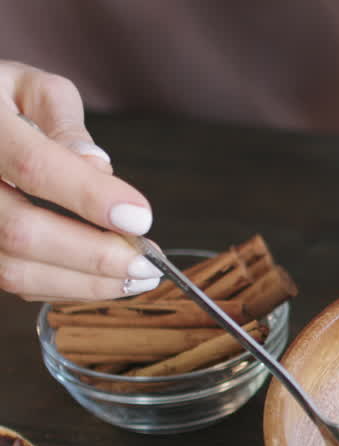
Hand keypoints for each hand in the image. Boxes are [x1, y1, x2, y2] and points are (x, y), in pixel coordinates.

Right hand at [0, 61, 158, 300]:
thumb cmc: (1, 100)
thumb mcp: (33, 89)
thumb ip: (65, 126)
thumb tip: (98, 167)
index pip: (33, 166)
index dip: (90, 196)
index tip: (140, 218)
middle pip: (21, 232)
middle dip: (94, 255)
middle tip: (148, 262)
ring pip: (13, 269)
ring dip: (84, 282)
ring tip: (136, 276)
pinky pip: (13, 281)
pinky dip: (65, 286)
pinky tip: (103, 278)